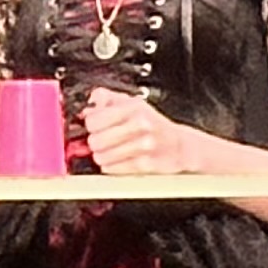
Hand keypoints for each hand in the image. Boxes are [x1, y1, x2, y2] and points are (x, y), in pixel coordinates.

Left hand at [78, 88, 202, 178]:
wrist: (179, 145)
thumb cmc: (153, 124)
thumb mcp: (132, 103)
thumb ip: (107, 99)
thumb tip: (87, 106)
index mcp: (133, 108)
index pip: (93, 120)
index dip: (91, 124)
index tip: (96, 126)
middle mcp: (140, 125)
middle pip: (95, 141)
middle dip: (96, 142)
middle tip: (105, 139)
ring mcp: (143, 146)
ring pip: (101, 157)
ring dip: (103, 156)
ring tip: (113, 150)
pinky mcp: (145, 165)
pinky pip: (111, 169)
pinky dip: (112, 166)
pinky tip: (120, 159)